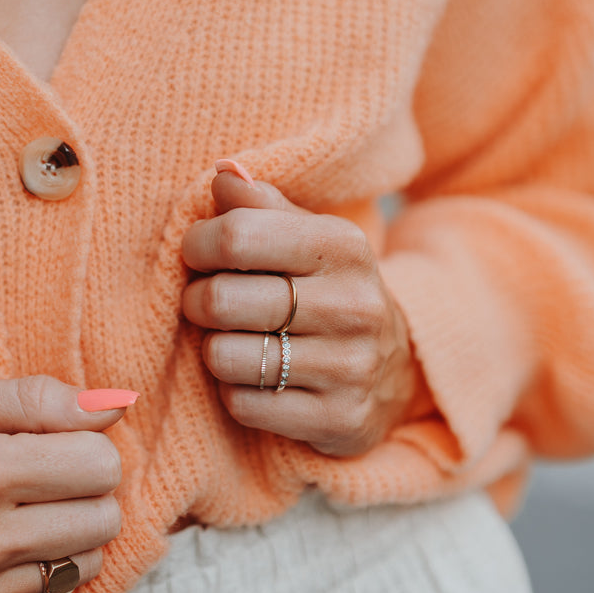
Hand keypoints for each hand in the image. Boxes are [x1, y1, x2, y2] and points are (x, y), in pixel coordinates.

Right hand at [0, 376, 130, 592]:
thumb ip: (33, 399)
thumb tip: (115, 404)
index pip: (99, 466)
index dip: (88, 450)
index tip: (58, 448)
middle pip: (103, 519)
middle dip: (86, 494)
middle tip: (44, 484)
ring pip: (83, 566)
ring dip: (66, 539)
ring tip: (20, 519)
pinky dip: (32, 577)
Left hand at [180, 165, 430, 457]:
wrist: (397, 371)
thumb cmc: (327, 291)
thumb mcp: (307, 237)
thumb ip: (260, 203)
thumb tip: (224, 173)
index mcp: (343, 245)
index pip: (236, 235)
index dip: (197, 244)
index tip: (197, 254)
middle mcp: (354, 304)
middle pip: (222, 299)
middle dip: (197, 301)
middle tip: (207, 304)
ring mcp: (350, 367)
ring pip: (226, 357)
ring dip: (214, 351)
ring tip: (232, 341)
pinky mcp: (340, 419)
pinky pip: (244, 405)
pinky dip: (233, 393)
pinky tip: (255, 381)